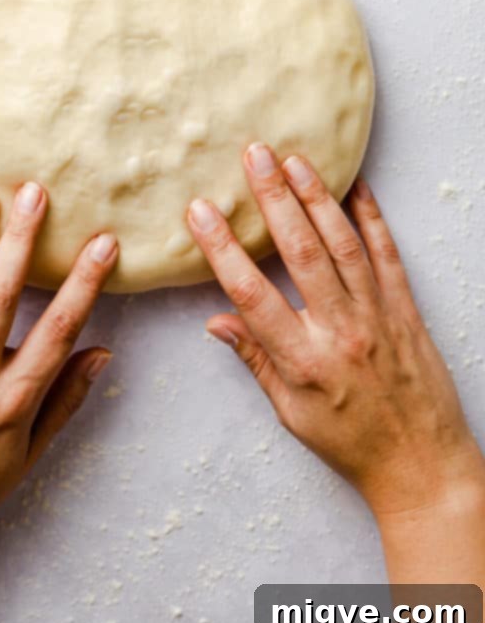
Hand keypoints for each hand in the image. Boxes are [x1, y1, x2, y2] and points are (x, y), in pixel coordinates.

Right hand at [187, 145, 484, 517]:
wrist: (422, 465)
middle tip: (254, 156)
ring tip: (295, 160)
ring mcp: (378, 317)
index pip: (251, 293)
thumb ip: (256, 360)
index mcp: (303, 360)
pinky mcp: (407, 311)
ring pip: (344, 245)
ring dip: (318, 198)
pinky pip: (389, 256)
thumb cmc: (351, 444)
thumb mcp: (291, 413)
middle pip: (301, 253)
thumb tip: (217, 321)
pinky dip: (373, 219)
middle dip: (274, 199)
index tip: (201, 212)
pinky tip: (356, 187)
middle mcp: (340, 331)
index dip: (222, 248)